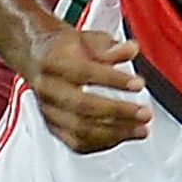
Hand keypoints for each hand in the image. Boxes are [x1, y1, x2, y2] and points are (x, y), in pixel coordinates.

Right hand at [16, 27, 151, 153]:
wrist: (37, 57)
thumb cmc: (64, 48)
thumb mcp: (87, 38)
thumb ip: (110, 47)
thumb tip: (130, 50)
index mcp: (53, 60)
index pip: (84, 72)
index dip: (113, 80)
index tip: (138, 84)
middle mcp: (48, 87)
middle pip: (82, 106)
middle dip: (118, 112)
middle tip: (144, 113)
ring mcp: (48, 110)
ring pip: (79, 129)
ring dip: (115, 133)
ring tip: (140, 129)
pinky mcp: (52, 126)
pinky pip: (76, 143)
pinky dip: (102, 143)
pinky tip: (122, 136)